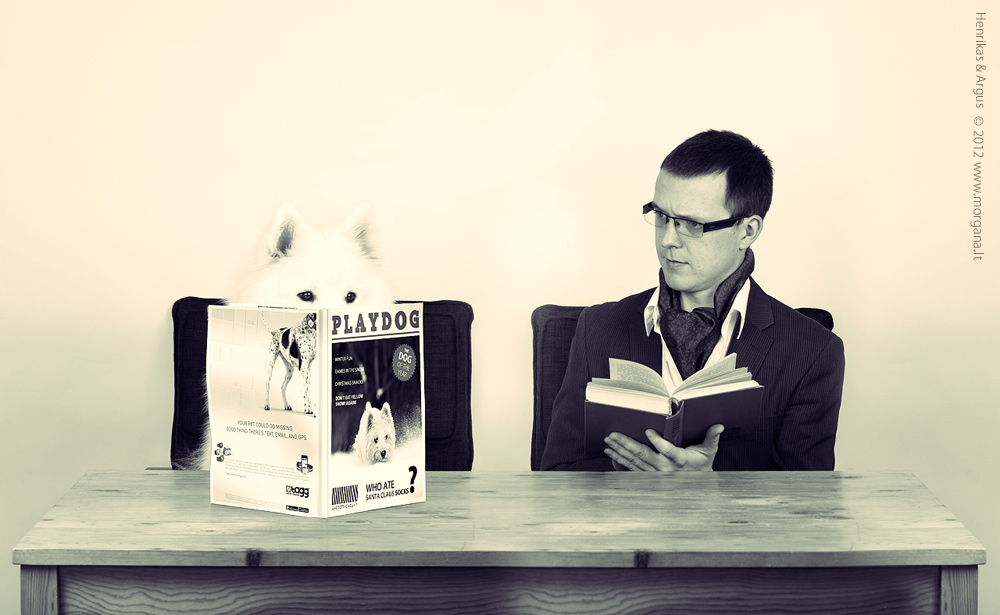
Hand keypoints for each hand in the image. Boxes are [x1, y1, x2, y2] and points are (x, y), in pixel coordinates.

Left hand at [604, 424, 724, 471]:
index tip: (648, 431)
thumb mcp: (708, 452)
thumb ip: (712, 438)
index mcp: (680, 460)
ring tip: (608, 440)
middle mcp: (665, 468)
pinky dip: (620, 461)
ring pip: (634, 462)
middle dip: (627, 444)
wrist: (696, 487)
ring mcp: (655, 474)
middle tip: (613, 434)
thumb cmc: (701, 465)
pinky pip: (631, 469)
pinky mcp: (648, 477)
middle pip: (644, 455)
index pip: (669, 451)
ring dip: (620, 451)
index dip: (658, 442)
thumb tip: (719, 425)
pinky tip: (611, 453)